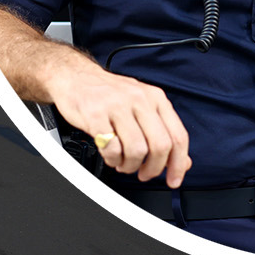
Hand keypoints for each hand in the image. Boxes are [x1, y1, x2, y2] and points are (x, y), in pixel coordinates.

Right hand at [49, 65, 191, 187]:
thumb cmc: (107, 93)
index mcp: (155, 98)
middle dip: (153, 168)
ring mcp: (116, 106)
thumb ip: (162, 132)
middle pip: (160, 146)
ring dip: (130, 165)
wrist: (74, 76)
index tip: (173, 179)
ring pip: (136, 150)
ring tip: (123, 163)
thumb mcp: (141, 105)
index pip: (178, 136)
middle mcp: (139, 99)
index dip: (178, 164)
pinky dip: (113, 159)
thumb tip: (181, 161)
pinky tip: (110, 156)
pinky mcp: (95, 115)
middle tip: (144, 173)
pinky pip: (112, 148)